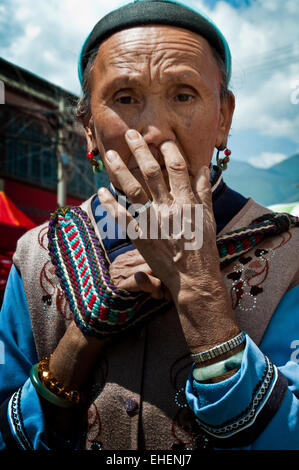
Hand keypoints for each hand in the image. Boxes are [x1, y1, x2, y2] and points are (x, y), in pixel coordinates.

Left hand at [98, 129, 218, 299]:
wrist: (194, 278)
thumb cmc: (204, 248)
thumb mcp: (209, 218)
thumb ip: (203, 191)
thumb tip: (201, 167)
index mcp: (188, 202)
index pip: (176, 167)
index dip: (168, 149)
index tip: (161, 138)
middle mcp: (168, 208)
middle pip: (151, 172)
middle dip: (140, 150)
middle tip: (130, 134)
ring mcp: (152, 222)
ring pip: (132, 189)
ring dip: (119, 170)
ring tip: (110, 155)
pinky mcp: (139, 236)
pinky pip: (120, 216)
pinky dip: (110, 203)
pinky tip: (101, 191)